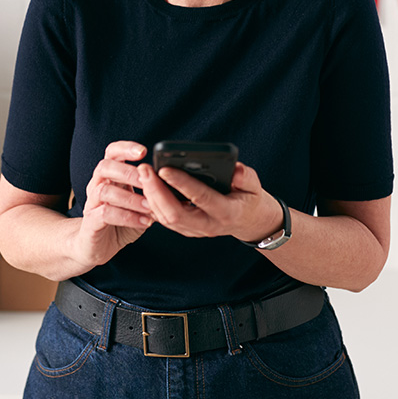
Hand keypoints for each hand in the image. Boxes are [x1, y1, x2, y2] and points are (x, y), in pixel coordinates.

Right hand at [71, 141, 154, 268]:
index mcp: (110, 176)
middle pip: (105, 166)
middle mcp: (97, 185)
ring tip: (150, 206)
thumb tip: (175, 183)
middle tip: (148, 180)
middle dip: (128, 171)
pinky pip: (105, 213)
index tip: (144, 151)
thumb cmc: (120, 222)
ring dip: (130, 198)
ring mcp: (91, 203)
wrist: (96, 247)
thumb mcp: (139, 203)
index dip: (125, 148)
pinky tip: (144, 222)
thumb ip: (151, 192)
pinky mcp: (90, 222)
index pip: (112, 152)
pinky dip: (127, 217)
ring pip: (105, 190)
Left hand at [140, 161, 283, 242]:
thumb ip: (246, 177)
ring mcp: (195, 230)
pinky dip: (152, 203)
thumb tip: (235, 170)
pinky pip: (164, 219)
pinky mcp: (185, 229)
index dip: (182, 184)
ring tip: (143, 173)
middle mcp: (208, 225)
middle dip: (156, 191)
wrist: (247, 221)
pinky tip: (145, 186)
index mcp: (226, 212)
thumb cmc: (249, 198)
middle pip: (175, 213)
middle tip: (144, 169)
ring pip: (166, 218)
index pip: (201, 198)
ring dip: (151, 197)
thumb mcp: (255, 186)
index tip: (165, 168)